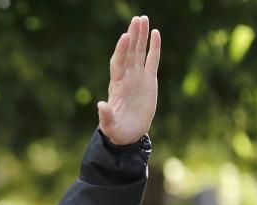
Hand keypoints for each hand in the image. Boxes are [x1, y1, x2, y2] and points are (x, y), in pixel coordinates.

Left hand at [98, 16, 160, 145]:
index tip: (124, 36)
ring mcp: (137, 77)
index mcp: (117, 86)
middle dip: (132, 36)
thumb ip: (106, 116)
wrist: (129, 134)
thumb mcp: (110, 126)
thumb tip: (100, 105)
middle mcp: (127, 77)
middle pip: (129, 52)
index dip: (121, 51)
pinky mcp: (149, 80)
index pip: (118, 63)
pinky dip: (154, 47)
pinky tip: (155, 33)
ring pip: (139, 52)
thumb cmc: (117, 131)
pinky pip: (152, 60)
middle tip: (136, 19)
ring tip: (143, 19)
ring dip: (141, 36)